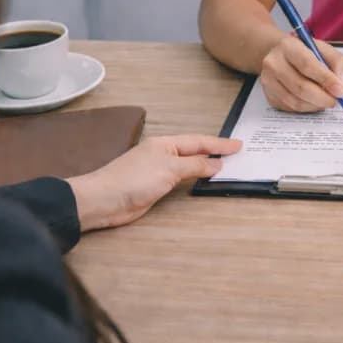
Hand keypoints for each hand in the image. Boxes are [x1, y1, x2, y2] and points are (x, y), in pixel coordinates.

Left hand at [67, 135, 242, 231]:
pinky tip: (203, 181)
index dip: (219, 144)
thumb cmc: (133, 179)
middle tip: (237, 153)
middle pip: (195, 151)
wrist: (104, 200)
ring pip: (189, 166)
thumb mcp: (169, 168)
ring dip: (207, 165)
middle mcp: (163, 154)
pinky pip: (182, 180)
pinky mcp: (155, 187)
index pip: (199, 141)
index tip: (238, 145)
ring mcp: (159, 171)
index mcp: (166, 144)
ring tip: (226, 166)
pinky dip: (195, 178)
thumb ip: (195, 165)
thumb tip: (217, 163)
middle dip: (215, 152)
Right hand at [259, 35, 342, 112]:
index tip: (340, 91)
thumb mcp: (326, 50)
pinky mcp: (269, 96)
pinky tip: (314, 101)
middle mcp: (274, 63)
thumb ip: (338, 64)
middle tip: (336, 100)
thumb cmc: (306, 53)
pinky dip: (307, 108)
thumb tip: (341, 86)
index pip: (307, 64)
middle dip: (322, 97)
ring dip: (316, 105)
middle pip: (300, 86)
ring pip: (295, 101)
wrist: (281, 56)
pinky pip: (291, 108)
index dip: (325, 79)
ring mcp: (268, 81)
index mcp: (288, 46)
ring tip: (326, 100)